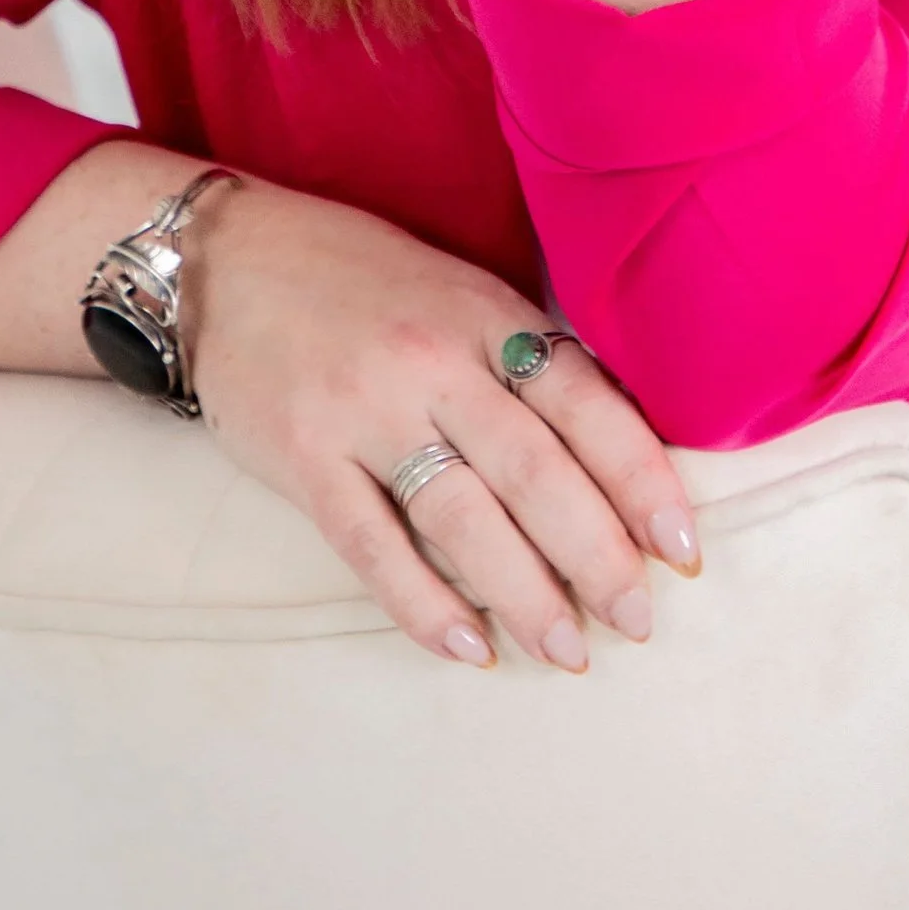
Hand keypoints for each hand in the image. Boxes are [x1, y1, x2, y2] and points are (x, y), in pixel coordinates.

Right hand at [181, 171, 700, 670]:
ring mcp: (365, 410)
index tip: (682, 546)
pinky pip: (372, 545)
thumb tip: (615, 454)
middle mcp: (434, 361)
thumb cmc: (360, 281)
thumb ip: (524, 360)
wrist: (227, 259)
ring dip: (524, 595)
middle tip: (639, 620)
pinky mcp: (303, 457)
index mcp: (487, 316)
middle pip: (536, 471)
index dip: (641, 479)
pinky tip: (468, 648)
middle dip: (598, 556)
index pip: (586, 403)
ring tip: (568, 650)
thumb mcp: (458, 293)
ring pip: (463, 518)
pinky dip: (423, 604)